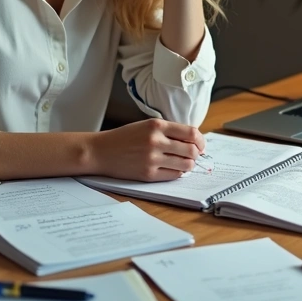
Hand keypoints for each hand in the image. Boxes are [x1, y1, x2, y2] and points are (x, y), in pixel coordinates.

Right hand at [86, 118, 206, 180]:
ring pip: (186, 165)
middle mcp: (155, 141)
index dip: (201, 141)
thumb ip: (168, 130)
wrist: (100, 151)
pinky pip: (174, 175)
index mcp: (156, 125)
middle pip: (191, 150)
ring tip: (183, 163)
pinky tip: (172, 169)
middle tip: (193, 156)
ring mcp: (152, 158)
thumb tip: (194, 141)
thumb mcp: (146, 126)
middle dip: (197, 154)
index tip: (200, 145)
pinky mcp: (148, 174)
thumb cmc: (124, 138)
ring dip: (189, 165)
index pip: (191, 133)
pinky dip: (178, 173)